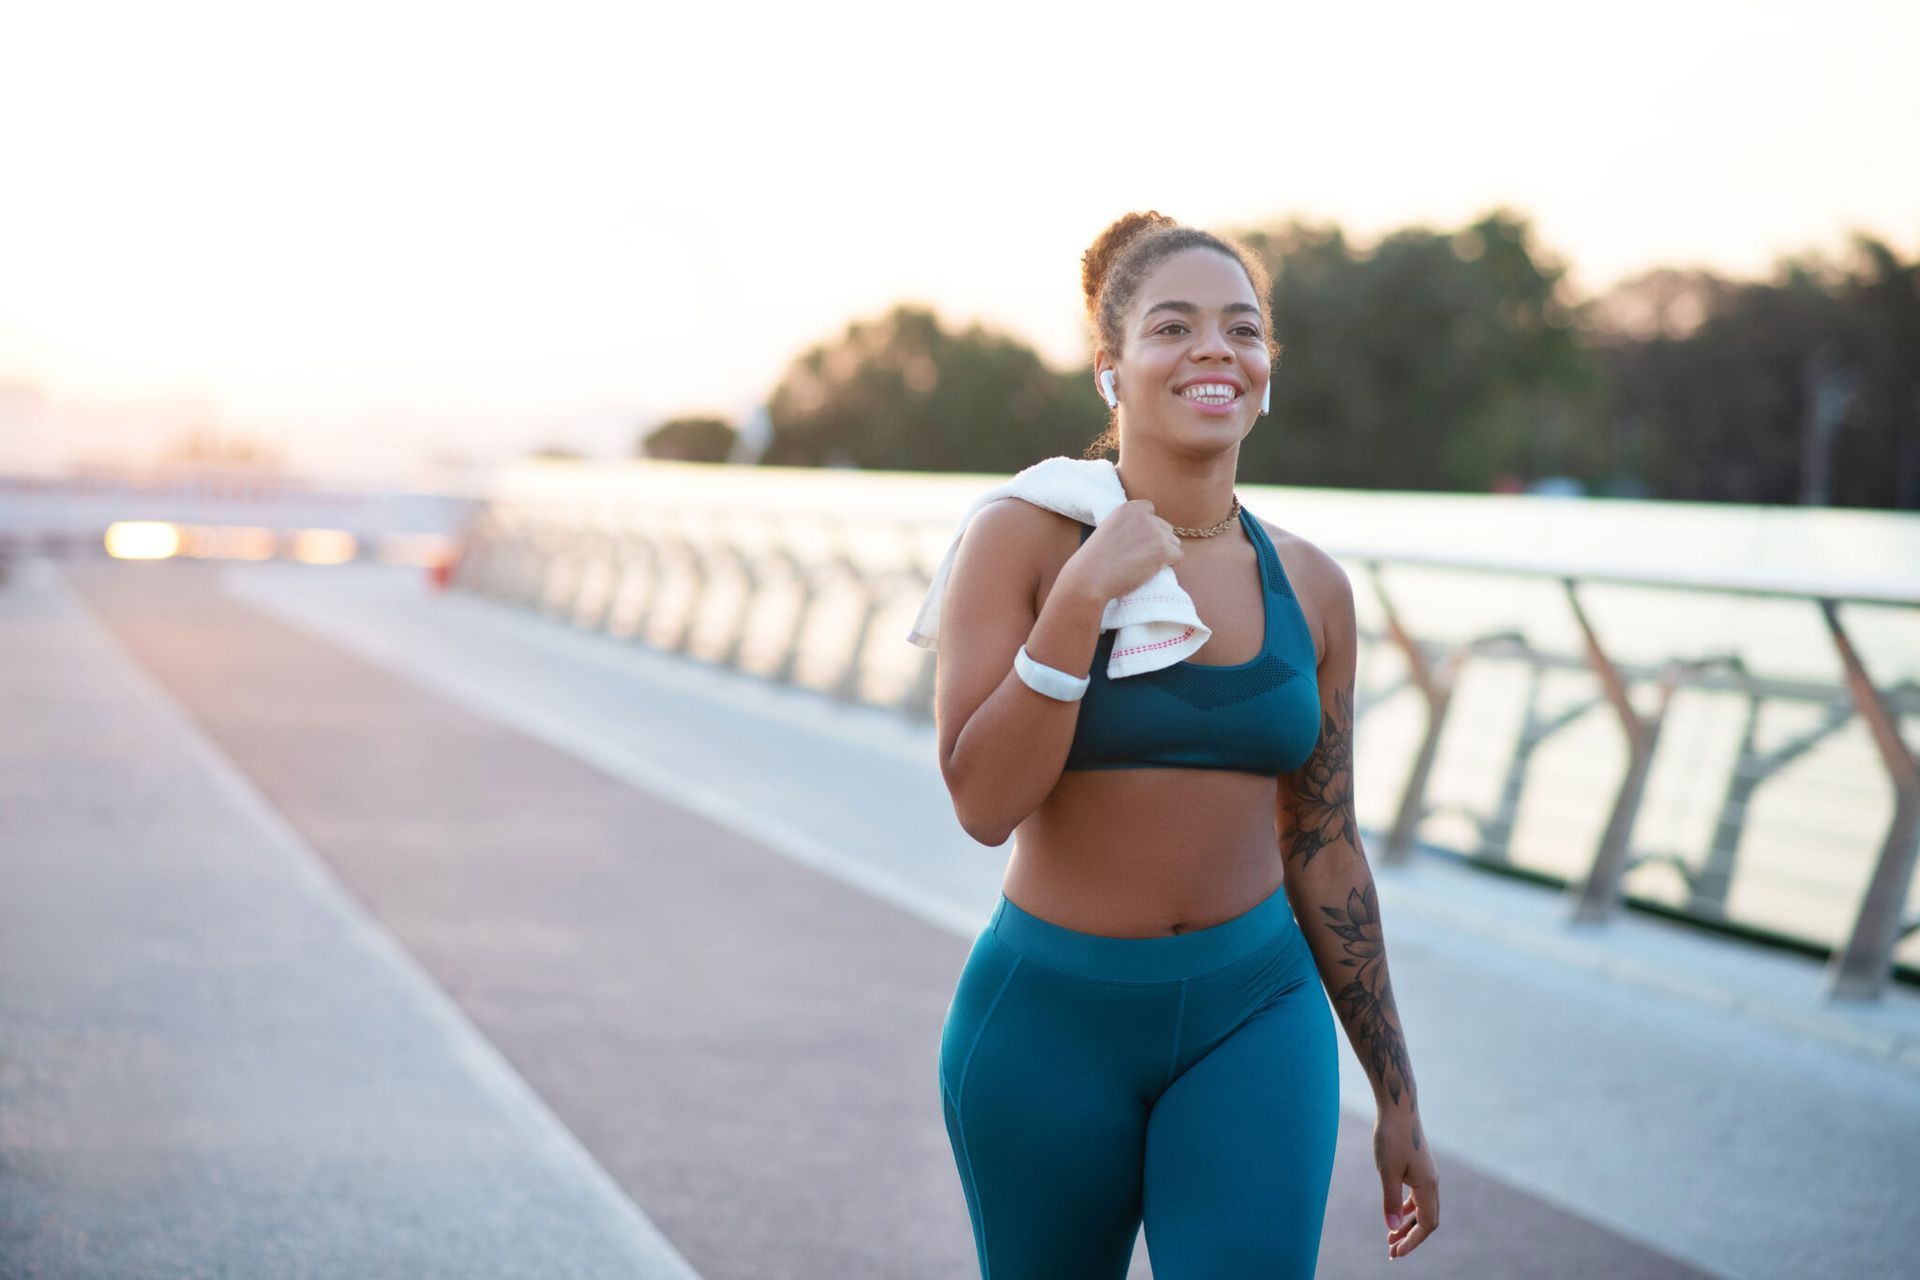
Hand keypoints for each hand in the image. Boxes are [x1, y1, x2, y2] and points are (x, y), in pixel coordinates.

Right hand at [1065, 499, 1182, 603]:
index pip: (1150, 510)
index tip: (1140, 540)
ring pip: (1174, 543)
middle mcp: (1144, 517)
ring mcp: (1155, 533)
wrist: (1091, 576)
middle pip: (1165, 528)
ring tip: (1149, 566)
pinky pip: (1179, 557)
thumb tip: (1147, 535)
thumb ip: (1128, 525)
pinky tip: (1160, 570)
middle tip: (1144, 557)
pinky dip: (1173, 564)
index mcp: (1129, 508)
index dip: (1148, 527)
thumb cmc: (1096, 559)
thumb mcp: (1109, 529)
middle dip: (1158, 541)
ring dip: (1166, 553)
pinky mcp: (1163, 550)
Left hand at [1375, 1106, 1438, 1259]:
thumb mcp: (1387, 1171)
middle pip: (1427, 1220)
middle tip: (1391, 1251)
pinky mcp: (1420, 1167)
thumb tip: (1391, 1229)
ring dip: (1408, 1224)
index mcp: (1428, 1186)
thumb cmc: (1391, 1137)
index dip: (1413, 1241)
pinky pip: (1418, 1196)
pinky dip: (1408, 1209)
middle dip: (1411, 1237)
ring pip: (1422, 1208)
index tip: (1396, 1252)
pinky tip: (1395, 1213)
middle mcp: (1432, 1183)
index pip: (1426, 1224)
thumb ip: (1390, 1200)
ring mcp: (1427, 1175)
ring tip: (1390, 1237)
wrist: (1398, 1107)